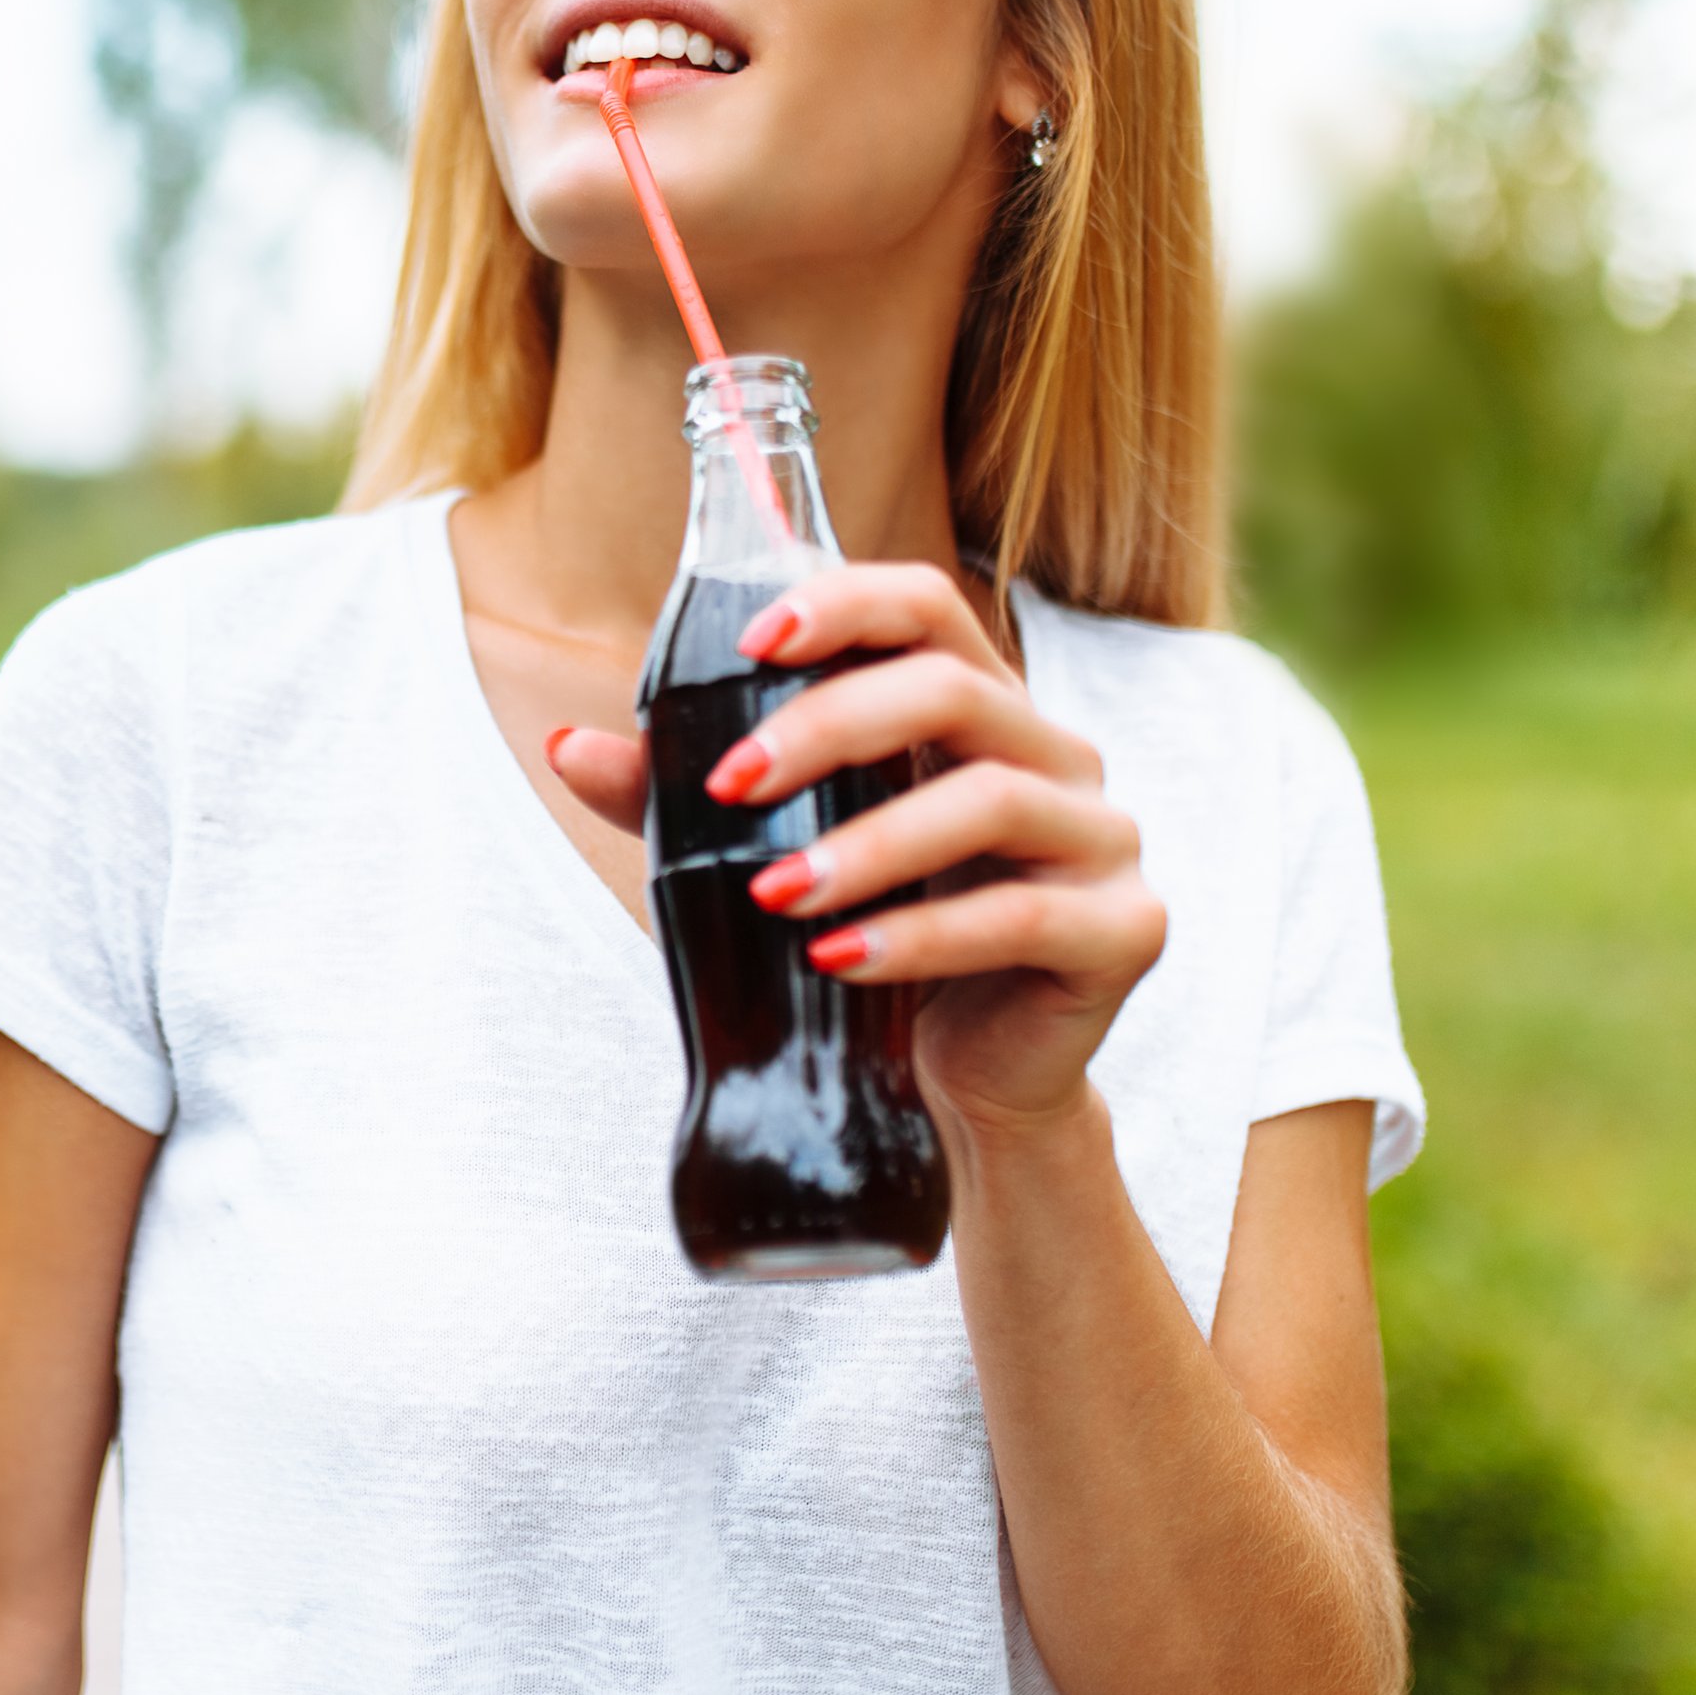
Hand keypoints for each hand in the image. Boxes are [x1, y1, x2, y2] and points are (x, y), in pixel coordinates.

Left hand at [543, 562, 1163, 1141]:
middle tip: (729, 785)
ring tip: (774, 894)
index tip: (750, 640)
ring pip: (991, 802)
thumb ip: (679, 802)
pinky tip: (841, 960)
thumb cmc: (867, 947)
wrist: (960, 1090)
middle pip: (953, 689)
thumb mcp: (762, 861)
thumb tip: (569, 746)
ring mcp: (1102, 839)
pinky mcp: (1126, 930)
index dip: (843, 604)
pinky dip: (920, 937)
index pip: (926, 606)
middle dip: (829, 727)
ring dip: (869, 843)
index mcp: (976, 711)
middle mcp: (1053, 754)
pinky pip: (1021, 916)